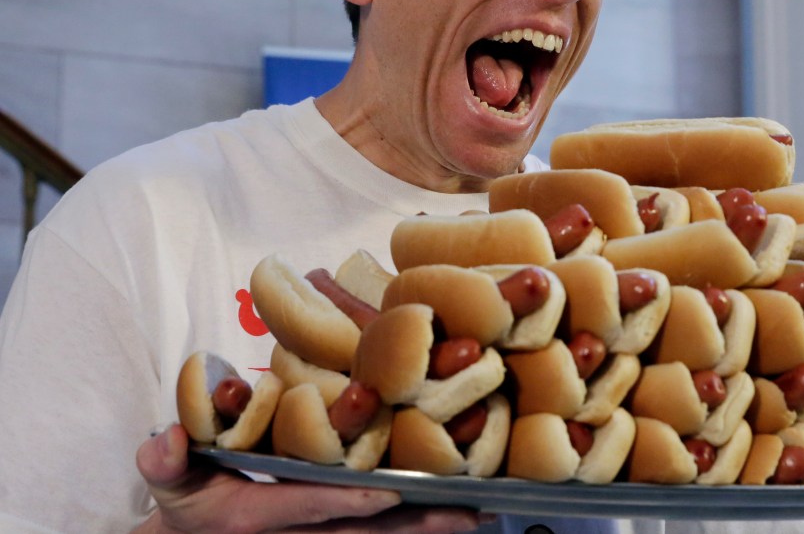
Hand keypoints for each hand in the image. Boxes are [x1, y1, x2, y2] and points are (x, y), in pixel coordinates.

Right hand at [134, 424, 487, 532]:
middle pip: (362, 532)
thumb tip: (166, 440)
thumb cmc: (188, 503)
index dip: (350, 500)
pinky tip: (459, 518)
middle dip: (413, 522)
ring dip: (427, 529)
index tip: (392, 488)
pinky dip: (417, 529)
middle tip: (465, 509)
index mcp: (257, 517)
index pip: (309, 507)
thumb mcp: (168, 480)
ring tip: (478, 513)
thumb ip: (165, 460)